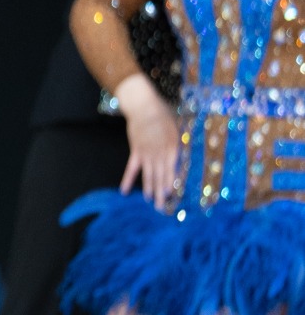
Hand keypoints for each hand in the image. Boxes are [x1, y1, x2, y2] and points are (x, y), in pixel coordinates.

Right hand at [114, 74, 180, 205]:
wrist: (143, 106)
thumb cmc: (163, 113)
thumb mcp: (178, 126)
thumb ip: (182, 142)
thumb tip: (188, 154)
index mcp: (173, 148)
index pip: (174, 171)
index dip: (174, 185)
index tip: (175, 197)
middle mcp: (160, 154)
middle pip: (161, 177)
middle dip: (163, 194)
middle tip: (163, 208)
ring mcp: (146, 154)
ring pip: (149, 176)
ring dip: (150, 190)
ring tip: (152, 202)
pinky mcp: (135, 151)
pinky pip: (131, 168)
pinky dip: (128, 180)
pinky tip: (124, 191)